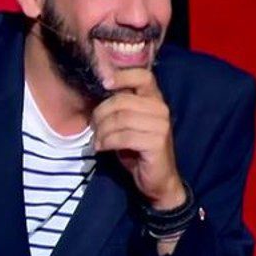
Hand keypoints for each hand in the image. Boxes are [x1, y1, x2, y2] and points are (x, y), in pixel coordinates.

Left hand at [92, 68, 187, 210]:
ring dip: (102, 131)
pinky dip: (108, 142)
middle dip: (101, 114)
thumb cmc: (139, 150)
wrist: (158, 180)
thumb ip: (120, 107)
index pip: (143, 76)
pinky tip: (102, 148)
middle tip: (93, 127)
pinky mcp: (157, 142)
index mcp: (155, 99)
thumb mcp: (128, 124)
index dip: (122, 76)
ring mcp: (161, 125)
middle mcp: (161, 109)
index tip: (104, 83)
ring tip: (98, 140)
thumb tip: (98, 93)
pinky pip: (124, 137)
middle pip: (122, 101)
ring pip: (120, 119)